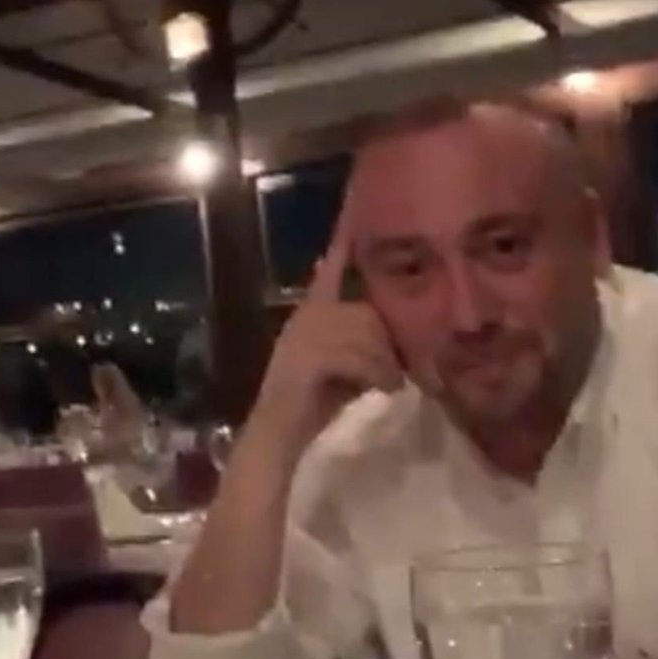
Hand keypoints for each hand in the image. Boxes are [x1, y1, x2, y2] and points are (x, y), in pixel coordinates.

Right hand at [248, 228, 403, 459]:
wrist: (276, 433)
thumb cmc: (312, 402)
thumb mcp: (345, 365)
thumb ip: (363, 343)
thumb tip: (399, 340)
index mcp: (311, 312)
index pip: (331, 268)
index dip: (343, 242)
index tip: (354, 208)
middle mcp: (306, 316)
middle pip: (365, 311)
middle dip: (387, 341)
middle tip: (399, 370)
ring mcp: (305, 336)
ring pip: (366, 334)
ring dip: (385, 363)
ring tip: (391, 384)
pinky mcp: (308, 359)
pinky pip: (358, 356)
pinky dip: (376, 375)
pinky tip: (383, 390)